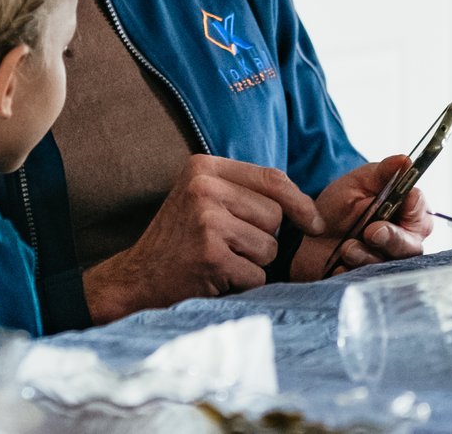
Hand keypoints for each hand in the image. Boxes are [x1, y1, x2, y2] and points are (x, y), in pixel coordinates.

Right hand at [82, 154, 326, 323]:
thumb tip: (308, 207)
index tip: (315, 222)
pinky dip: (242, 284)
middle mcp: (204, 188)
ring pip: (269, 247)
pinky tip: (214, 278)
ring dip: (253, 263)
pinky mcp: (211, 256)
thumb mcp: (204, 199)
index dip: (301, 202)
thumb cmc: (180, 241)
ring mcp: (206, 221)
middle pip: (275, 215)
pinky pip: (256, 275)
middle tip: (228, 246)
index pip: (272, 178)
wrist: (136, 279)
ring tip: (219, 261)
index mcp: (204, 167)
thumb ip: (244, 192)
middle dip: (263, 238)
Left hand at [290, 155, 433, 280]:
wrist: (305, 239)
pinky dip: (353, 272)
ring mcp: (388, 262)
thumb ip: (382, 173)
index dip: (413, 207)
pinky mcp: (371, 281)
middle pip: (412, 243)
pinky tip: (339, 265)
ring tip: (346, 247)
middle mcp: (404, 237)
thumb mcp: (356, 184)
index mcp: (405, 210)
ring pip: (391, 264)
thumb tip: (405, 160)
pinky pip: (370, 281)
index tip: (403, 201)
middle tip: (371, 231)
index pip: (420, 208)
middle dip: (392, 237)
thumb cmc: (337, 208)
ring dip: (367, 254)